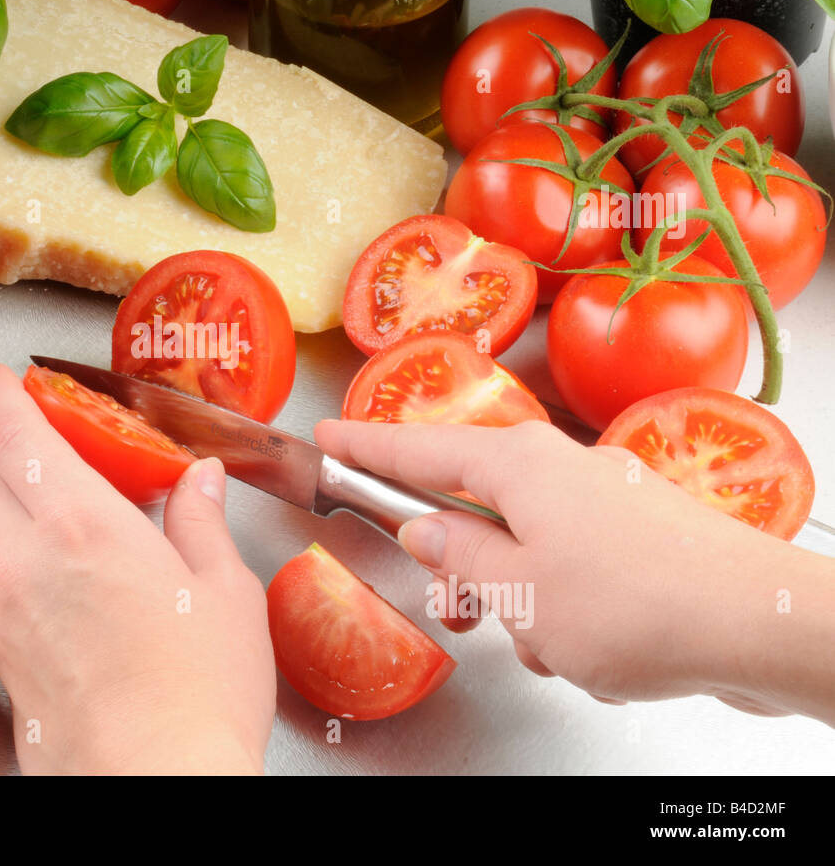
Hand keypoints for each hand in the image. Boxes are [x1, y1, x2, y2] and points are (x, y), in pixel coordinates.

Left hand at [0, 365, 274, 773]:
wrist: (153, 786)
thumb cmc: (198, 695)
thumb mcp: (224, 590)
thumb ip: (201, 521)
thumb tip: (201, 479)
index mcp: (80, 524)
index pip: (12, 433)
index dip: (1, 396)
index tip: (3, 377)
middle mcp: (24, 558)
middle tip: (24, 423)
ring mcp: (3, 608)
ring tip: (43, 488)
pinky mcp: (0, 653)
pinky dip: (5, 542)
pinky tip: (50, 558)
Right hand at [315, 418, 834, 724]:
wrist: (759, 621)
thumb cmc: (632, 602)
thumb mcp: (516, 590)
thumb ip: (457, 557)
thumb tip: (423, 529)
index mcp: (518, 464)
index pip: (418, 447)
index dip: (366, 447)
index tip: (327, 436)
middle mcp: (559, 468)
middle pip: (474, 508)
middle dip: (464, 572)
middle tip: (463, 615)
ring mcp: (602, 500)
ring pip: (523, 550)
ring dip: (521, 605)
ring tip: (551, 647)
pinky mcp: (637, 537)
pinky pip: (570, 569)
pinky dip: (566, 612)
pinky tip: (593, 650)